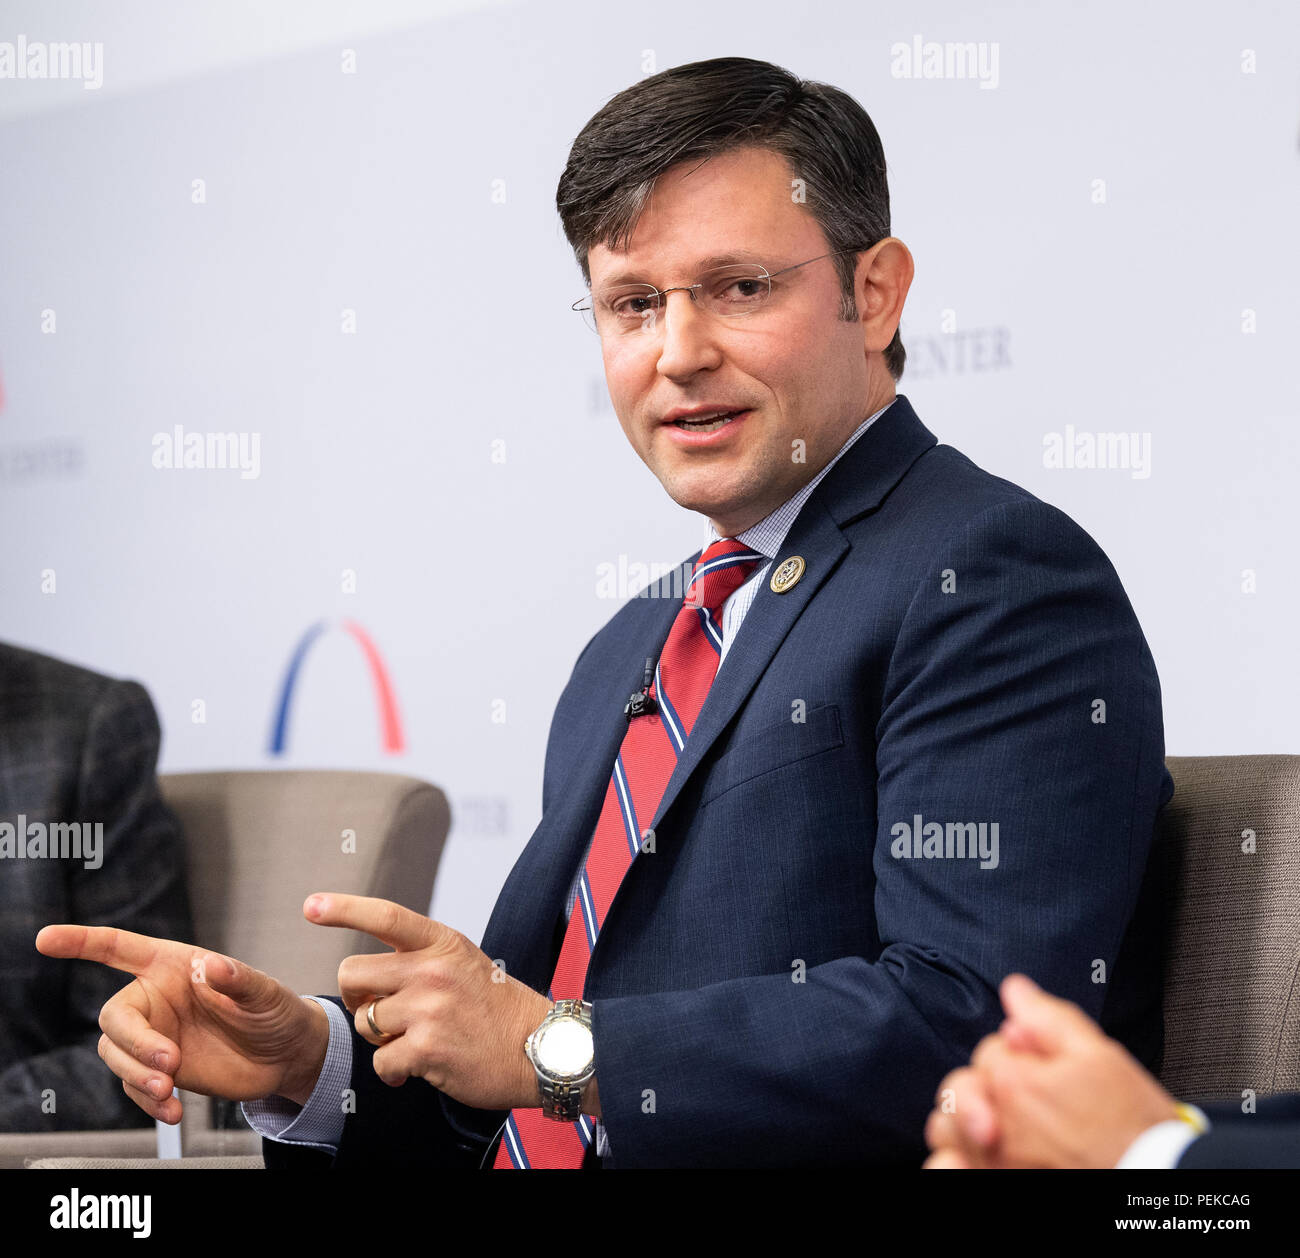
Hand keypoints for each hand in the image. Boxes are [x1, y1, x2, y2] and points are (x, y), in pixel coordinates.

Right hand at [34, 924, 329, 1122]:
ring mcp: (155, 1036)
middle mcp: (156, 999)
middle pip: (115, 1017)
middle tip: (169, 1064)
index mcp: (173, 966)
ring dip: (136, 1077)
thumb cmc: (274, 1011)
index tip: (45, 939)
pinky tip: (173, 1110)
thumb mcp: (264, 992)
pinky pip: (135, 1088)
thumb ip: (237, 980)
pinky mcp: (160, 1071)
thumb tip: (211, 966)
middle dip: (134, 1044)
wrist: (285, 1056)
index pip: (119, 948)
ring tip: (169, 1092)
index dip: (81, 942)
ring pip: (117, 1056)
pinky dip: (148, 1103)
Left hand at [304, 893, 555, 1110]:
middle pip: (352, 974)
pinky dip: (393, 1071)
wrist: (540, 1048)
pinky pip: (380, 1061)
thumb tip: (367, 977)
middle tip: (378, 1009)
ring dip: (381, 1037)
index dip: (344, 908)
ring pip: (364, 1022)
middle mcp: (433, 970)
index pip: (386, 916)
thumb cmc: (496, 1008)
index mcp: (442, 943)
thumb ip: (421, 959)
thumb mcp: (464, 963)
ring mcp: (430, 1010)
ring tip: (414, 1039)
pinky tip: (417, 1067)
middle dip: (357, 997)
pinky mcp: (428, 1049)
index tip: (311, 905)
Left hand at [923, 974, 1180, 1168]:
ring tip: (994, 1124)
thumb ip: (1049, 1018)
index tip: (1045, 1066)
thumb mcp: (1099, 1055)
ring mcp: (992, 1160)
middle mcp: (992, 1124)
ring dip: (962, 1119)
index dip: (1019, 1053)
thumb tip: (1015, 991)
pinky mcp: (995, 1182)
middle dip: (986, 1081)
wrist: (1155, 1176)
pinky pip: (945, 1168)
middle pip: (961, 1086)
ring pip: (946, 1128)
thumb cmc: (1133, 1125)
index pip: (990, 1051)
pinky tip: (975, 1153)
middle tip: (1023, 1095)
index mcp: (1012, 1083)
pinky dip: (953, 1160)